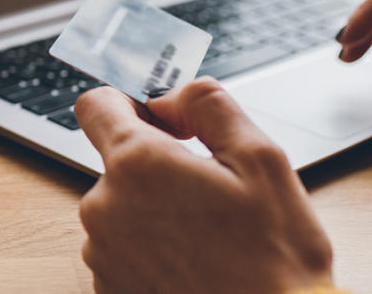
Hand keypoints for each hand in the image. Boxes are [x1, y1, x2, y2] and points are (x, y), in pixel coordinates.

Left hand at [75, 79, 333, 293]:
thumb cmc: (274, 259)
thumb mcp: (261, 159)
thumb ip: (208, 105)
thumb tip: (170, 97)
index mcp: (137, 165)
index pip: (96, 104)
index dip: (129, 103)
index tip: (162, 122)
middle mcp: (105, 207)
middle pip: (117, 162)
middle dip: (158, 166)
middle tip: (212, 193)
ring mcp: (102, 254)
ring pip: (122, 208)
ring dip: (156, 211)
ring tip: (209, 237)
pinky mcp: (108, 288)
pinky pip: (123, 250)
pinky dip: (152, 251)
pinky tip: (195, 265)